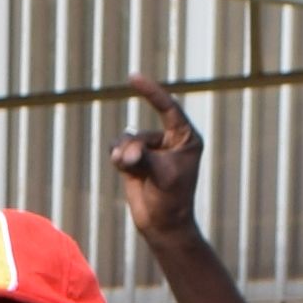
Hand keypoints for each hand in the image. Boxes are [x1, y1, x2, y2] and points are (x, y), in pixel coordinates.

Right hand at [108, 78, 207, 245]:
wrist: (162, 225)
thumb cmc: (172, 200)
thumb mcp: (162, 175)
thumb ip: (143, 157)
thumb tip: (124, 151)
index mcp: (186, 138)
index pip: (168, 108)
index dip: (151, 92)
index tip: (133, 77)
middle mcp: (169, 140)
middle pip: (142, 133)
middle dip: (135, 149)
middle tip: (136, 165)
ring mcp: (151, 149)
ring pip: (127, 139)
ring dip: (123, 154)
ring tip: (127, 169)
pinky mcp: (135, 159)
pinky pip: (118, 147)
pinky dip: (117, 157)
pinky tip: (122, 168)